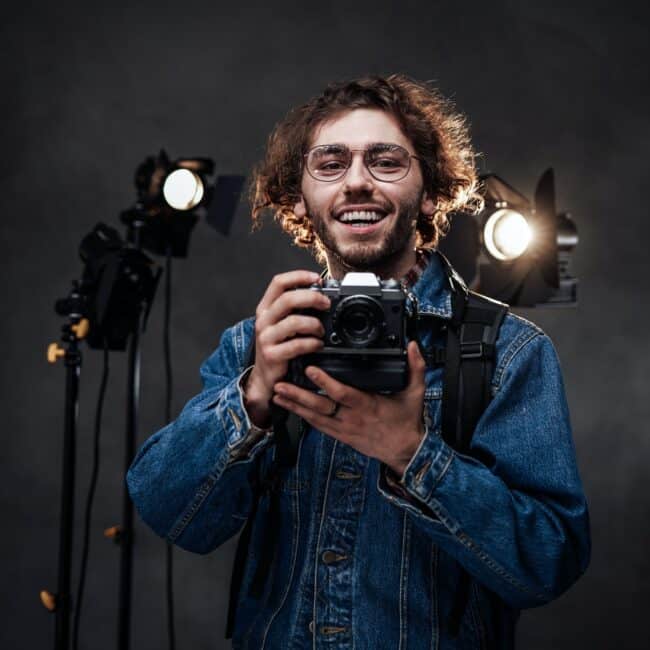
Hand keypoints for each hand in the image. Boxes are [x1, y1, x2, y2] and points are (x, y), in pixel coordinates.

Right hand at [244, 270, 330, 427]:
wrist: (265, 376)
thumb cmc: (278, 346)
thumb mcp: (281, 323)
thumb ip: (295, 309)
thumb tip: (320, 294)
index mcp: (265, 308)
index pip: (278, 282)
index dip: (298, 276)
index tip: (316, 278)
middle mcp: (263, 320)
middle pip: (288, 299)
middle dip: (312, 298)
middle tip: (326, 304)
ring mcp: (266, 337)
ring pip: (294, 322)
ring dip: (314, 324)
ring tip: (321, 331)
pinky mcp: (272, 354)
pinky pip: (297, 344)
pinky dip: (312, 343)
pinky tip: (318, 345)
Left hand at [272, 341, 426, 476]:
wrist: (404, 451)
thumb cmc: (407, 421)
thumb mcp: (415, 394)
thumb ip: (416, 368)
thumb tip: (414, 346)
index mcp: (367, 406)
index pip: (342, 393)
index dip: (325, 382)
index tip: (310, 369)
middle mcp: (352, 418)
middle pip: (320, 407)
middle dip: (298, 396)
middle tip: (280, 385)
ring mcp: (344, 429)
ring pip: (314, 417)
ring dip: (295, 406)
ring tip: (277, 394)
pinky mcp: (340, 435)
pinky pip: (318, 426)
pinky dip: (302, 416)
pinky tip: (290, 407)